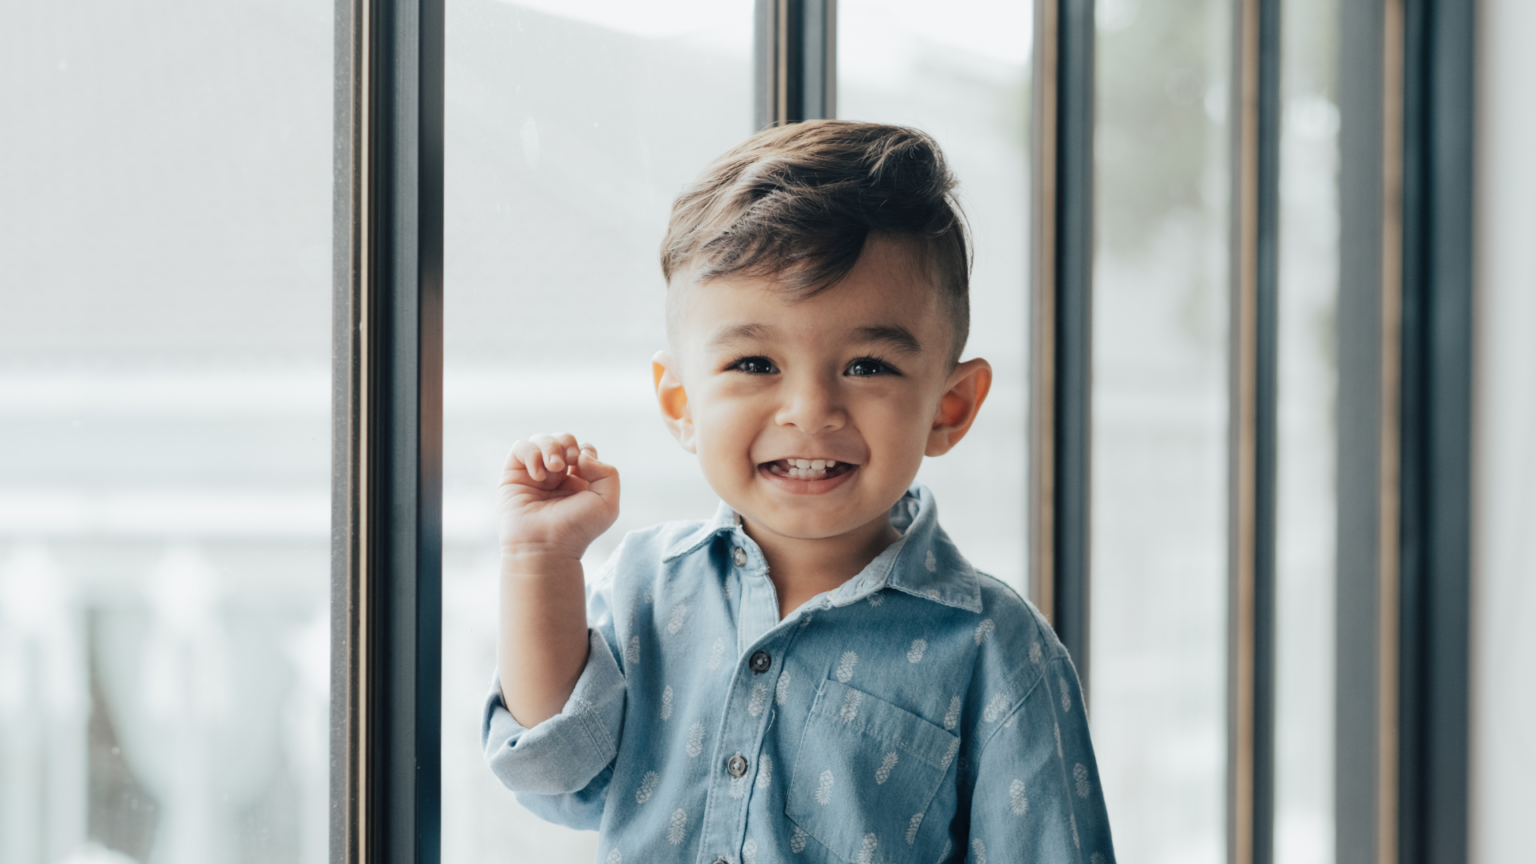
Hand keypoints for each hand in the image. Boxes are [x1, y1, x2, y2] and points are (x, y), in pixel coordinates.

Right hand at [498, 433, 619, 560]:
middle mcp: (556, 476)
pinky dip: (531, 453)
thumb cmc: (576, 529)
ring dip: (551, 447)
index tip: (584, 469)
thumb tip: (582, 456)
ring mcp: (534, 475)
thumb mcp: (607, 503)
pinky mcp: (513, 476)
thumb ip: (608, 472)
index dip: (585, 451)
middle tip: (569, 463)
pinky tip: (539, 475)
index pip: (583, 449)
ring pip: (541, 439)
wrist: (546, 546)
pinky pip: (520, 447)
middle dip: (568, 444)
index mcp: (578, 481)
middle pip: (563, 439)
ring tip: (554, 468)